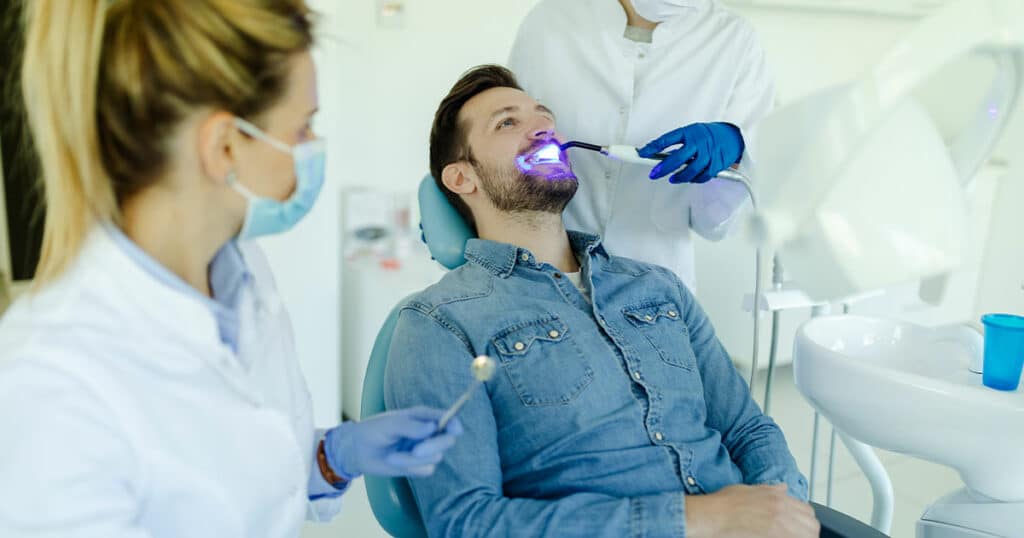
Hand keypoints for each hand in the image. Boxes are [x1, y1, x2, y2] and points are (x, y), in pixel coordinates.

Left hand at [323, 406, 463, 478]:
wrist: (358, 451)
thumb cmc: (373, 430)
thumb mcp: (390, 424)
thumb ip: (411, 426)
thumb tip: (432, 428)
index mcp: (423, 417)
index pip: (447, 418)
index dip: (455, 423)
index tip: (454, 430)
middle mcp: (428, 433)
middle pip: (447, 440)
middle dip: (433, 447)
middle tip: (416, 451)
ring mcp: (425, 450)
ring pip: (435, 458)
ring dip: (412, 460)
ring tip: (392, 456)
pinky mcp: (419, 466)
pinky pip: (426, 470)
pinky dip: (411, 468)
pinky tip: (395, 462)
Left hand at [639, 122, 744, 183]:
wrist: (732, 136)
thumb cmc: (707, 135)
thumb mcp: (691, 133)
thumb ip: (678, 144)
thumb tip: (659, 155)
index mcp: (689, 132)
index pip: (667, 139)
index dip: (652, 147)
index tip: (641, 153)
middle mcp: (698, 143)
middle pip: (677, 158)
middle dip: (663, 168)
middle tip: (654, 174)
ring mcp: (708, 154)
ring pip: (690, 170)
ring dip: (679, 177)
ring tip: (672, 179)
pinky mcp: (716, 164)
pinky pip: (702, 176)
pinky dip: (694, 180)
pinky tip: (690, 179)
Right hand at [685, 484, 818, 537]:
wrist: (713, 515)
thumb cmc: (725, 503)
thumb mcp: (750, 489)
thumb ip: (771, 489)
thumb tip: (784, 488)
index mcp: (778, 498)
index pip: (808, 511)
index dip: (805, 520)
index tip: (800, 526)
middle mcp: (782, 511)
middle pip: (812, 526)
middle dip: (808, 532)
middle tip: (798, 535)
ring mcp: (778, 527)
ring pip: (807, 536)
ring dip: (802, 537)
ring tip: (790, 537)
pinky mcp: (773, 537)